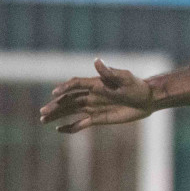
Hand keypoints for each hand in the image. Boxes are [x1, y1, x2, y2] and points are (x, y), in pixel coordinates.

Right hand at [38, 59, 156, 132]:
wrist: (147, 100)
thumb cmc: (137, 86)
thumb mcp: (124, 78)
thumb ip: (109, 73)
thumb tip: (96, 61)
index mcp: (96, 84)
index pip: (76, 84)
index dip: (65, 88)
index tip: (55, 94)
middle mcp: (92, 95)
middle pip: (69, 100)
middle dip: (55, 106)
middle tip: (42, 112)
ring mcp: (94, 106)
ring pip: (71, 111)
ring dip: (57, 115)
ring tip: (43, 120)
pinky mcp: (99, 118)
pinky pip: (81, 123)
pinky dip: (70, 127)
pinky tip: (59, 130)